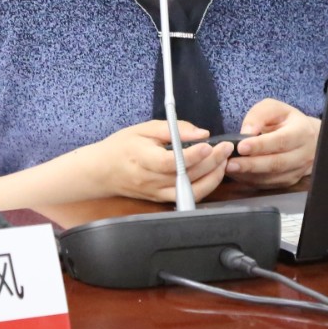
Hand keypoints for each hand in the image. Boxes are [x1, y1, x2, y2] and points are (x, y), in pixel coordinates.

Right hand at [78, 120, 233, 203]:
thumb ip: (173, 129)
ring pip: (191, 191)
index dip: (192, 155)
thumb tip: (201, 133)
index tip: (209, 144)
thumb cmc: (121, 147)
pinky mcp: (162, 199)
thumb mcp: (143, 128)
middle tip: (226, 148)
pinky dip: (205, 186)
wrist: (102, 172)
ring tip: (224, 160)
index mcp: (143, 159)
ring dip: (212, 177)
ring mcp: (157, 193)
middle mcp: (151, 181)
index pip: (171, 162)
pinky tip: (213, 173)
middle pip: (186, 176)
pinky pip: (187, 197)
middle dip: (211, 162)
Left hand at [225, 99, 318, 188]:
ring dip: (249, 175)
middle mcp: (304, 154)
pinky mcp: (290, 181)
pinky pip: (269, 184)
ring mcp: (298, 170)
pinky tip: (237, 174)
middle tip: (230, 163)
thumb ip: (259, 115)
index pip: (281, 141)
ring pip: (272, 177)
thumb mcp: (275, 108)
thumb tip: (246, 132)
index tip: (241, 147)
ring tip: (229, 169)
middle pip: (277, 163)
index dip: (261, 145)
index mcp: (302, 132)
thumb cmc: (287, 121)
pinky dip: (251, 181)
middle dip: (251, 165)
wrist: (309, 139)